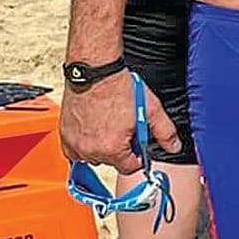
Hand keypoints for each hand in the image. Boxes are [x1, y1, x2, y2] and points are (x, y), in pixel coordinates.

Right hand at [59, 71, 177, 173]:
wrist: (94, 70)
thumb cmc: (120, 87)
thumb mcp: (150, 109)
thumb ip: (165, 132)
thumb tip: (174, 147)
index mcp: (112, 149)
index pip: (130, 168)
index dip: (137, 155)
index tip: (137, 142)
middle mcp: (90, 151)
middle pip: (112, 162)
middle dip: (120, 149)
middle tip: (122, 127)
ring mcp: (74, 144)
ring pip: (93, 157)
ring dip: (102, 147)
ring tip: (108, 124)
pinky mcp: (64, 135)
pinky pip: (75, 152)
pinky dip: (84, 144)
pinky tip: (93, 128)